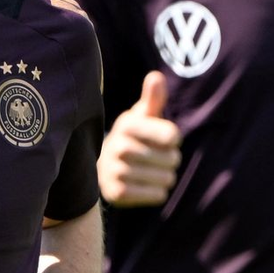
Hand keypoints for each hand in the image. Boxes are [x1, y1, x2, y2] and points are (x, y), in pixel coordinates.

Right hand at [98, 71, 181, 205]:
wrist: (101, 168)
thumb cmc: (132, 138)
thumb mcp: (141, 117)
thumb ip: (152, 99)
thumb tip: (156, 77)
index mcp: (127, 125)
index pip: (172, 136)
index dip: (172, 139)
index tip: (157, 137)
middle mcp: (118, 147)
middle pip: (172, 159)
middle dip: (167, 160)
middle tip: (149, 157)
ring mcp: (115, 171)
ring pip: (166, 179)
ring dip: (162, 177)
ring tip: (144, 171)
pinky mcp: (116, 194)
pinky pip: (158, 195)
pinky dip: (155, 193)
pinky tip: (139, 185)